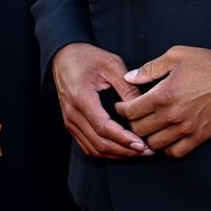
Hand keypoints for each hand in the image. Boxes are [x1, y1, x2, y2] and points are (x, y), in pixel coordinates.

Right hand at [51, 42, 153, 158]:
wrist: (63, 56)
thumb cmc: (87, 57)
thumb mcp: (111, 64)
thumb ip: (127, 86)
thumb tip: (142, 108)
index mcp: (81, 98)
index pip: (103, 127)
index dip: (123, 139)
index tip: (142, 144)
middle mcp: (72, 114)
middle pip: (99, 143)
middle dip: (124, 151)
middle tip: (147, 151)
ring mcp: (70, 121)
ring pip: (93, 149)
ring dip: (116, 154)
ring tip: (138, 152)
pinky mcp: (71, 124)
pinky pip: (87, 146)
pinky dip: (106, 152)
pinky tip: (122, 150)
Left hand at [114, 45, 210, 157]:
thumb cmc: (206, 63)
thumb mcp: (176, 55)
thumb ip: (150, 68)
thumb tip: (129, 77)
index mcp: (163, 94)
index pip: (131, 111)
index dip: (122, 109)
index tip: (122, 106)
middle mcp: (172, 115)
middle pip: (139, 130)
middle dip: (132, 123)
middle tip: (134, 117)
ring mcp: (186, 129)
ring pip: (154, 144)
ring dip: (148, 137)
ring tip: (149, 128)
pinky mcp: (199, 137)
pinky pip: (175, 152)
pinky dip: (167, 148)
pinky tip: (167, 138)